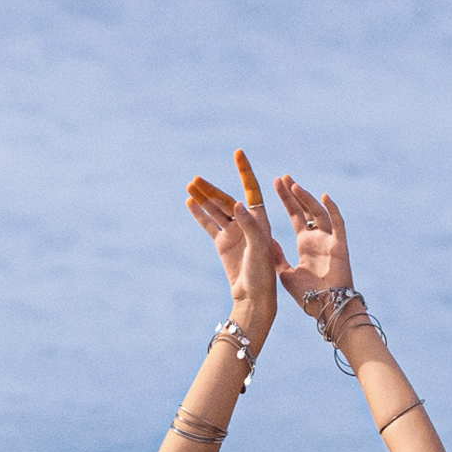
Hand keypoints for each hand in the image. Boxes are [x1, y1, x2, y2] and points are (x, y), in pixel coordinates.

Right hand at [186, 149, 278, 328]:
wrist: (253, 298)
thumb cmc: (262, 275)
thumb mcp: (259, 249)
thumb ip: (249, 226)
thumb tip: (236, 203)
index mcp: (260, 221)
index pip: (251, 190)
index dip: (245, 171)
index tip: (238, 153)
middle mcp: (246, 224)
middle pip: (227, 200)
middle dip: (212, 190)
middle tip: (195, 180)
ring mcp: (233, 234)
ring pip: (216, 210)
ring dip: (203, 198)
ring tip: (189, 186)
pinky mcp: (223, 245)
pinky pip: (209, 225)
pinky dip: (200, 214)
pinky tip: (190, 202)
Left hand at [272, 177, 353, 311]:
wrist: (325, 309)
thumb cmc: (308, 296)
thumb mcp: (284, 273)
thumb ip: (276, 256)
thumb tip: (265, 241)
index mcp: (305, 244)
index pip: (296, 216)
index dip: (287, 200)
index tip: (276, 183)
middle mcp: (317, 239)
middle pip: (306, 210)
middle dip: (295, 194)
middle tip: (284, 177)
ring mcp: (329, 241)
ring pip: (319, 213)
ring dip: (307, 199)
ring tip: (294, 185)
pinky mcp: (340, 247)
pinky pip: (338, 225)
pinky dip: (333, 211)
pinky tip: (325, 197)